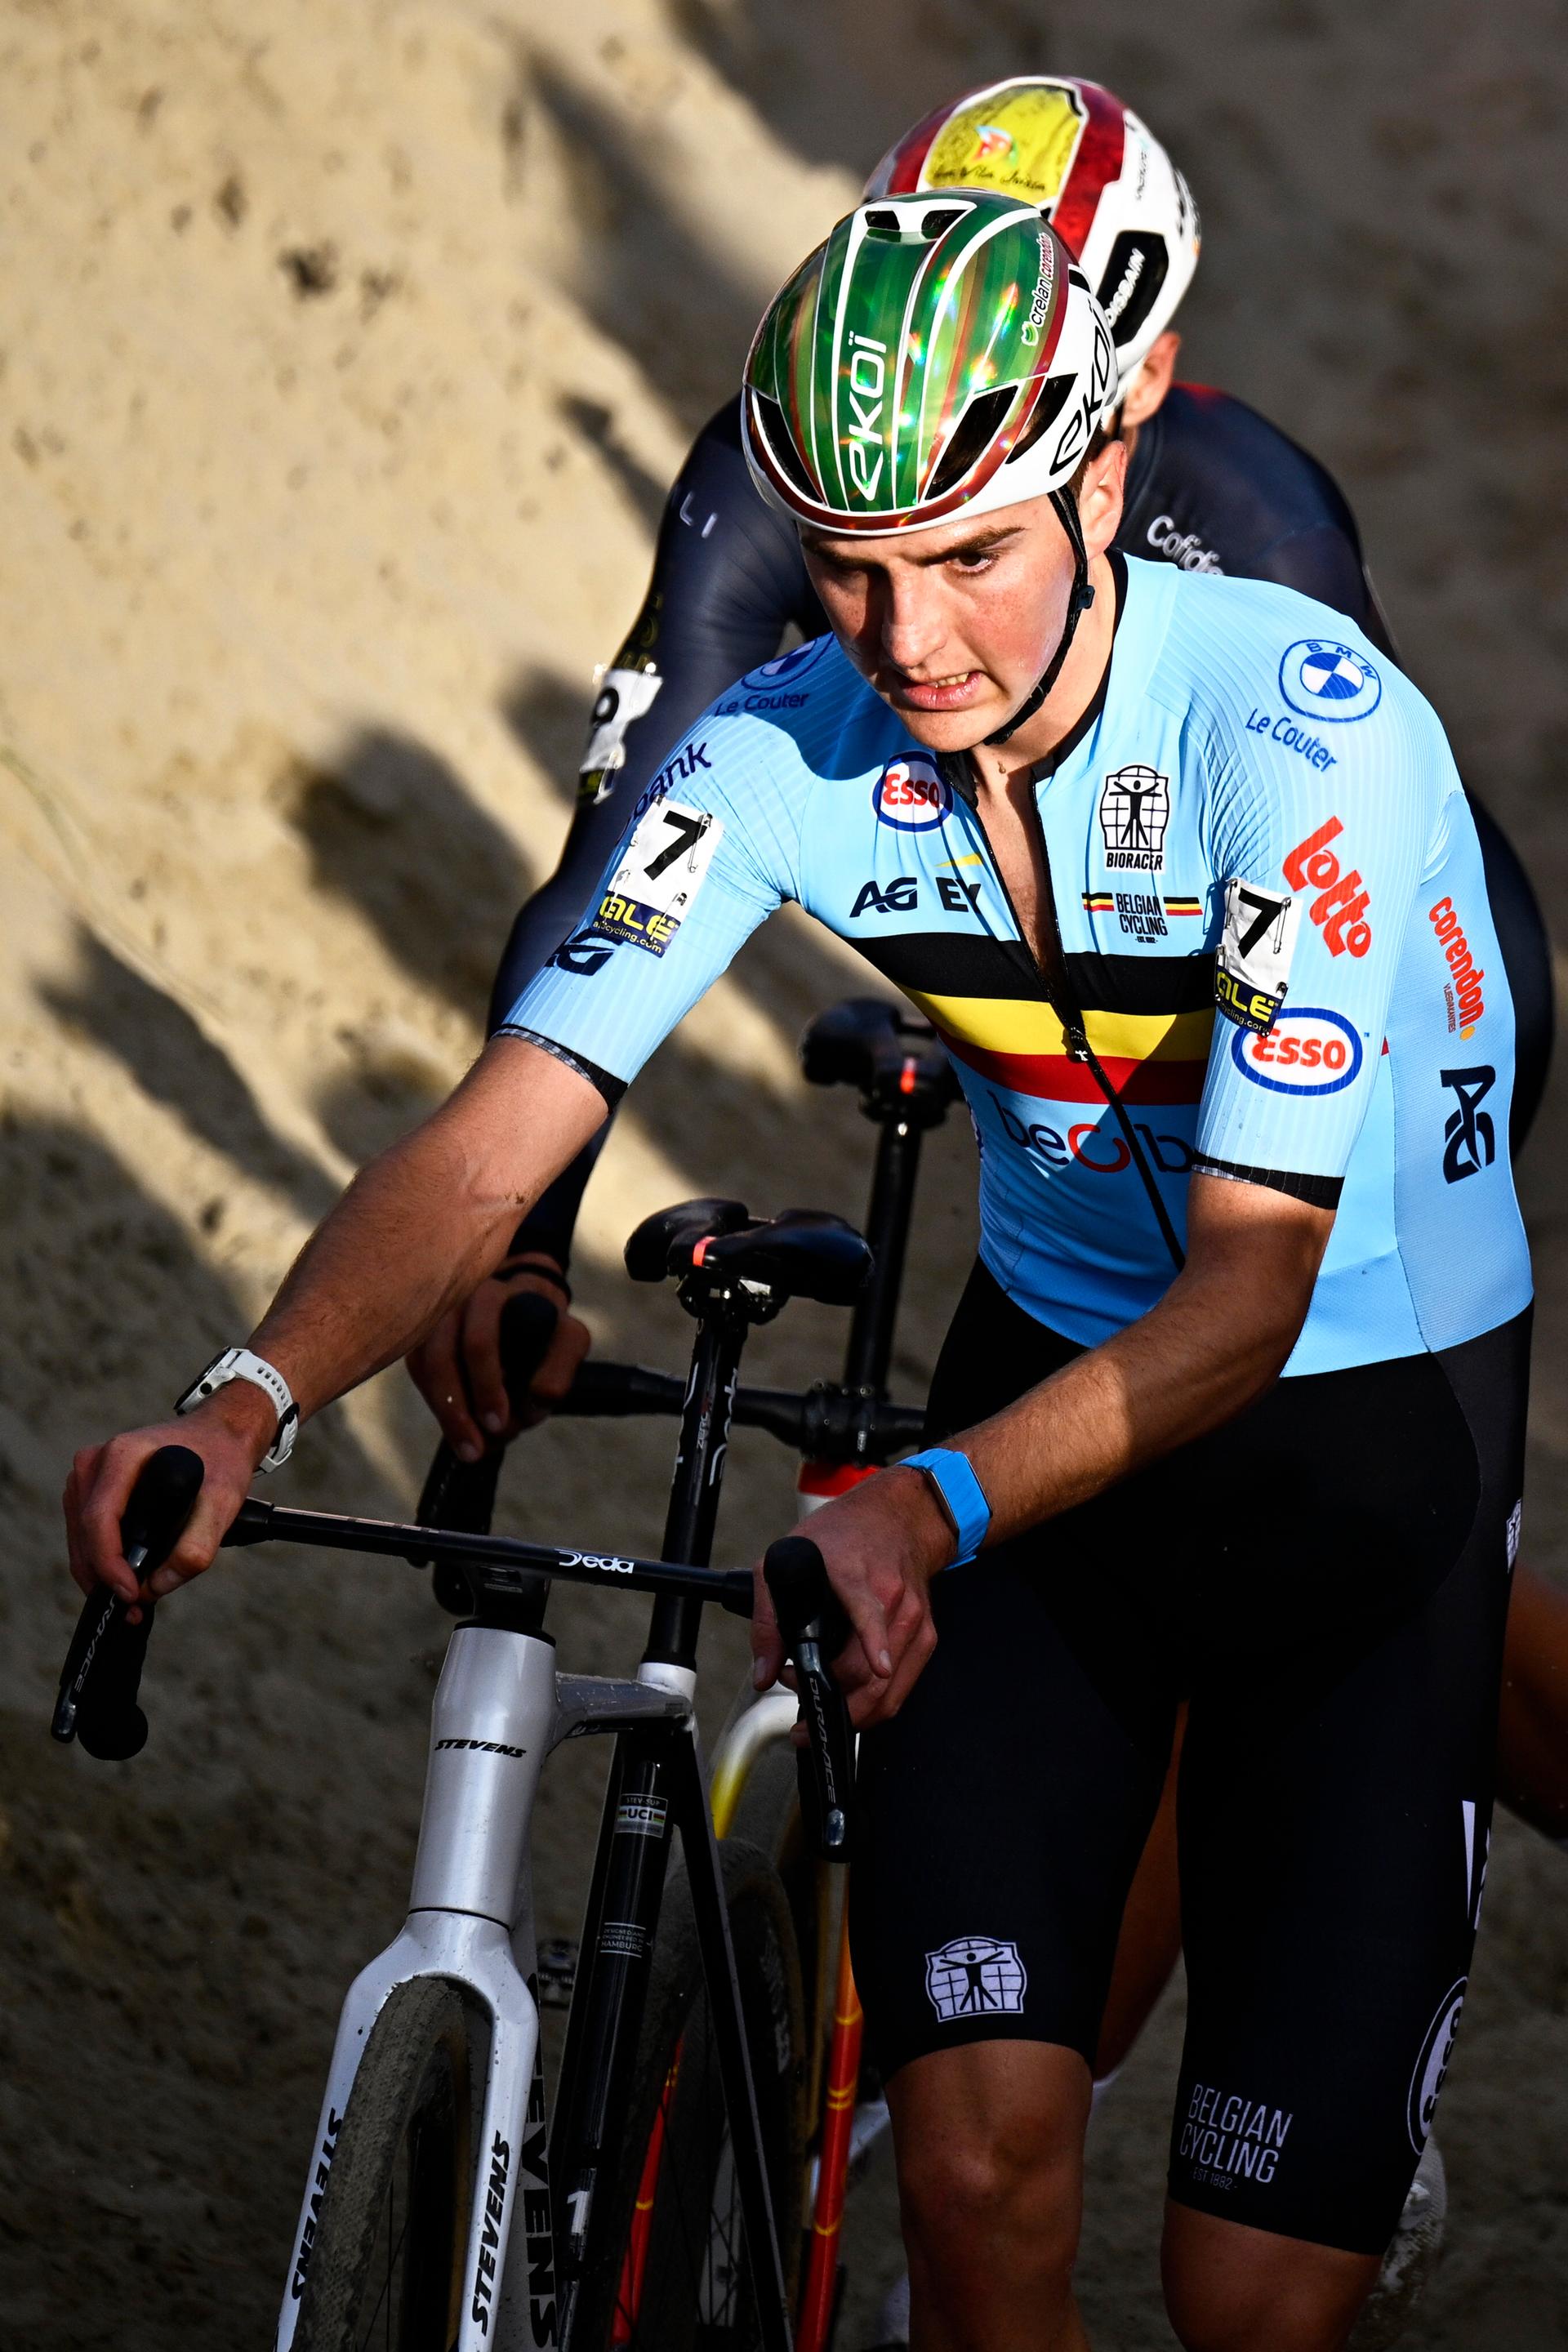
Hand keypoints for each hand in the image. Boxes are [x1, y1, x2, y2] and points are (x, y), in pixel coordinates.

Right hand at [63, 1384, 275, 1608]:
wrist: (219, 1433)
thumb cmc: (220, 1459)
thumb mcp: (223, 1501)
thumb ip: (196, 1547)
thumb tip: (156, 1586)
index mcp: (123, 1456)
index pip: (99, 1519)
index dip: (109, 1563)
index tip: (130, 1593)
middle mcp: (96, 1462)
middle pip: (84, 1533)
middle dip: (103, 1577)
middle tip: (134, 1609)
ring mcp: (89, 1475)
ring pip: (80, 1537)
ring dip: (99, 1572)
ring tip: (133, 1599)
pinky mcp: (91, 1489)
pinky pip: (85, 1532)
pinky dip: (100, 1559)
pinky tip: (124, 1579)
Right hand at [408, 1259, 590, 1460]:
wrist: (525, 1310)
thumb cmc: (548, 1329)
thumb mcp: (569, 1341)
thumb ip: (561, 1369)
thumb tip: (539, 1398)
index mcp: (492, 1297)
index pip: (478, 1343)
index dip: (485, 1387)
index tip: (498, 1424)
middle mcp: (454, 1303)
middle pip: (440, 1359)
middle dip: (456, 1410)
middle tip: (475, 1450)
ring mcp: (434, 1320)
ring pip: (424, 1368)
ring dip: (444, 1413)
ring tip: (469, 1449)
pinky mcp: (423, 1339)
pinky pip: (419, 1373)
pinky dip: (437, 1404)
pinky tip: (459, 1428)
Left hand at [750, 1466, 953, 1730]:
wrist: (899, 1517)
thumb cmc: (844, 1534)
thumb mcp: (786, 1557)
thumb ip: (767, 1619)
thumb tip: (764, 1674)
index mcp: (858, 1577)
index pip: (870, 1613)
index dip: (874, 1644)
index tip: (877, 1667)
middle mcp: (894, 1600)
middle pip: (872, 1672)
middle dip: (832, 1700)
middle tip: (801, 1701)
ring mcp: (914, 1621)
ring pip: (889, 1690)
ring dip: (852, 1711)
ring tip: (819, 1702)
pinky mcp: (926, 1636)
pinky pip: (902, 1687)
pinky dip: (874, 1703)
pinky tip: (849, 1699)